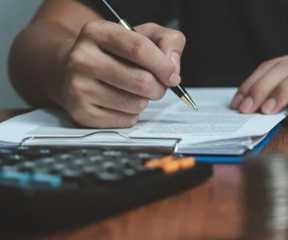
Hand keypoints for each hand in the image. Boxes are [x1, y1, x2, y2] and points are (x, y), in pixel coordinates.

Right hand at [57, 21, 185, 127]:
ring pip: (136, 103)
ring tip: (134, 90)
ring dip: (145, 100)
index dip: (164, 65)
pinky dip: (132, 113)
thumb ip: (168, 40)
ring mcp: (78, 88)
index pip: (139, 48)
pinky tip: (120, 101)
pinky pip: (126, 120)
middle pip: (141, 81)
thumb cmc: (115, 52)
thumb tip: (173, 64)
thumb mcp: (142, 34)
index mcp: (97, 32)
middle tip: (158, 84)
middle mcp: (81, 59)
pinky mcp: (81, 113)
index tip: (173, 74)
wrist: (74, 69)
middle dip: (160, 87)